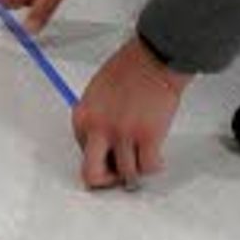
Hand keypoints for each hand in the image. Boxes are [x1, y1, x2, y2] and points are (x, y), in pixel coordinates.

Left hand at [70, 37, 186, 189]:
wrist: (153, 59)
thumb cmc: (128, 69)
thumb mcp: (97, 94)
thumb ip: (98, 119)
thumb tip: (104, 143)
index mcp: (82, 117)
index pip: (83, 153)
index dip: (101, 155)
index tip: (112, 152)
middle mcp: (98, 129)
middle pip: (92, 175)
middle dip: (107, 180)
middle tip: (119, 176)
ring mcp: (122, 135)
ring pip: (127, 174)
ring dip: (137, 169)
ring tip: (144, 156)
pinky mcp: (147, 138)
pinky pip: (148, 167)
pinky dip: (155, 165)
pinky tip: (157, 154)